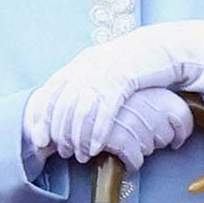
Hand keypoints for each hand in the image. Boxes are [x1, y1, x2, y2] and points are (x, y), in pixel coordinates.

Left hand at [26, 20, 203, 160]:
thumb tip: (70, 107)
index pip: (51, 92)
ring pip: (81, 110)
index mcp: (81, 63)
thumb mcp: (106, 67)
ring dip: (78, 137)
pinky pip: (104, 111)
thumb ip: (87, 81)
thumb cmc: (135, 62)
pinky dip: (97, 132)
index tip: (40, 139)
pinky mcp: (123, 80)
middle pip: (63, 105)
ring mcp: (104, 73)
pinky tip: (97, 147)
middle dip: (60, 133)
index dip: (42, 117)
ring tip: (80, 154)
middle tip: (62, 152)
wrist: (163, 47)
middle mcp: (87, 66)